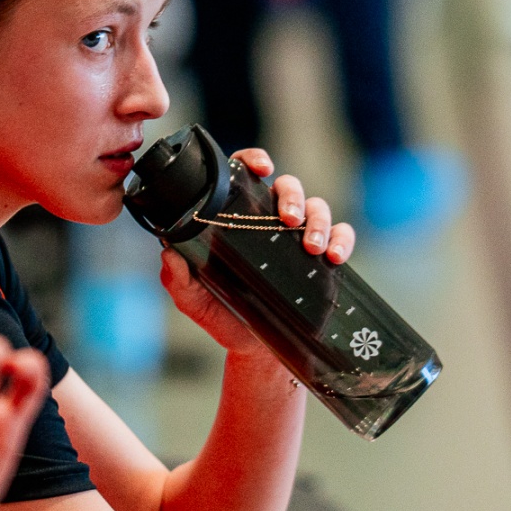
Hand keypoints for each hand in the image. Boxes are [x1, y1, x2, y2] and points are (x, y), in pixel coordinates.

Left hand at [158, 147, 354, 359]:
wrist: (254, 350)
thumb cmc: (222, 315)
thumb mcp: (194, 299)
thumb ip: (178, 279)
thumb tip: (169, 254)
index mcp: (237, 218)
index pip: (245, 175)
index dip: (254, 160)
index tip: (262, 167)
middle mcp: (269, 221)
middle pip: (288, 187)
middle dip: (292, 196)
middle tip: (288, 218)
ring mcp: (297, 238)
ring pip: (317, 208)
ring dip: (318, 221)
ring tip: (312, 247)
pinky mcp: (321, 258)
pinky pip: (341, 236)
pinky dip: (341, 240)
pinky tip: (333, 257)